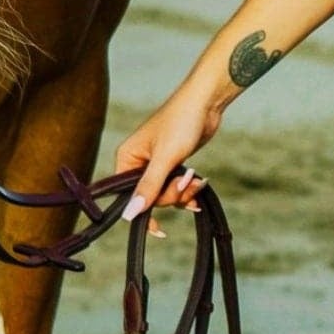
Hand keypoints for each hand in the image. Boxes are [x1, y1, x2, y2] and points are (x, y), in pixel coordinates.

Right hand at [114, 83, 222, 234]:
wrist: (205, 103)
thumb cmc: (181, 122)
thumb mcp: (165, 158)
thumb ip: (148, 188)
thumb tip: (128, 214)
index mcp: (127, 158)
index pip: (127, 196)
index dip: (144, 210)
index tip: (159, 229)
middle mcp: (137, 162)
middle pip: (150, 197)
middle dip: (171, 195)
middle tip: (186, 181)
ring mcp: (156, 163)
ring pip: (165, 193)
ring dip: (183, 192)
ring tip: (198, 180)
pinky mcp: (172, 163)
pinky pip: (176, 186)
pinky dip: (188, 189)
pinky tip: (199, 187)